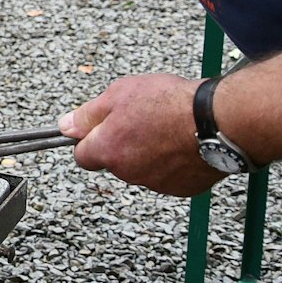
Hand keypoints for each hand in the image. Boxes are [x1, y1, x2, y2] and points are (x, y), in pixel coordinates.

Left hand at [59, 73, 222, 197]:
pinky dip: (173, 162)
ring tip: (168, 126)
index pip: (82, 156)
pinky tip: (184, 141)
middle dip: (123, 143)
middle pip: (115, 161)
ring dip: (149, 152)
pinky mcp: (183, 188)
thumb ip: (88, 114)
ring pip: (143, 168)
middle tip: (143, 118)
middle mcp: (129, 173)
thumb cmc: (169, 103)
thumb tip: (65, 126)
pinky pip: (169, 175)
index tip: (101, 127)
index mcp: (108, 151)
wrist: (217, 121)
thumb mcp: (119, 94)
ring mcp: (156, 183)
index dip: (90, 139)